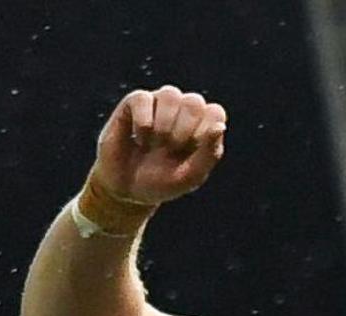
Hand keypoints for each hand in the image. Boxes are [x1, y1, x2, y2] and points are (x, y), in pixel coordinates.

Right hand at [92, 86, 226, 207]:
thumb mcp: (189, 177)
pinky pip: (143, 98)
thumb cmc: (161, 182)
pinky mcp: (135, 102)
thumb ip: (209, 154)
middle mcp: (182, 109)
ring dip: (163, 124)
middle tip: (169, 149)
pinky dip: (143, 122)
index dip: (203, 133)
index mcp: (201, 125)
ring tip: (154, 144)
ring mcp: (159, 103)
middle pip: (194, 101)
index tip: (188, 153)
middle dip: (182, 130)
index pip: (215, 113)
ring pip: (170, 94)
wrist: (125, 190)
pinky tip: (140, 139)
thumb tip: (220, 126)